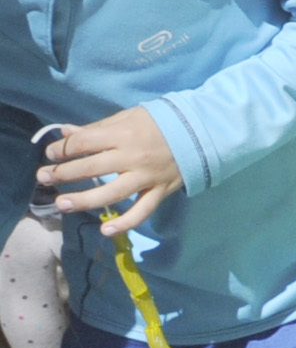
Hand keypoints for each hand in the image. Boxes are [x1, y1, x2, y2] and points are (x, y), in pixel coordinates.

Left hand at [40, 109, 182, 234]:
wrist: (201, 133)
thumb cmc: (160, 123)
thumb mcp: (127, 117)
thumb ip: (96, 128)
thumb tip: (66, 132)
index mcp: (122, 134)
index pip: (83, 143)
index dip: (61, 149)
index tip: (50, 154)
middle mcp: (132, 157)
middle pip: (90, 168)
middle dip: (63, 173)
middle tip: (43, 178)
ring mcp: (146, 177)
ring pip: (111, 193)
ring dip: (84, 200)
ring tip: (62, 203)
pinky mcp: (160, 191)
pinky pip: (141, 211)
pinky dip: (124, 223)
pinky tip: (105, 230)